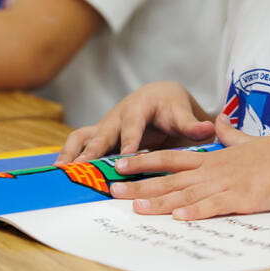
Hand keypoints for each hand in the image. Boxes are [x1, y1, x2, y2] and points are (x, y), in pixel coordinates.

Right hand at [57, 81, 214, 162]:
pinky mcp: (99, 135)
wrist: (159, 97)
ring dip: (74, 153)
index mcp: (140, 106)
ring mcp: (106, 125)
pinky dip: (70, 155)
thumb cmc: (171, 106)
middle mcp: (118, 114)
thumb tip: (208, 128)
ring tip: (63, 172)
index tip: (126, 155)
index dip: (129, 139)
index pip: (134, 123)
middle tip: (83, 168)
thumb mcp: (182, 111)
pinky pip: (81, 143)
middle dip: (94, 149)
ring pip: (85, 136)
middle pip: (104, 131)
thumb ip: (192, 123)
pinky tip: (62, 173)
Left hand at [108, 114, 269, 219]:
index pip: (171, 158)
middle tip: (113, 190)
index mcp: (213, 158)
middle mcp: (214, 170)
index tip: (121, 164)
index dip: (144, 161)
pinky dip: (196, 212)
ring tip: (136, 207)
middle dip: (139, 185)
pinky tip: (179, 217)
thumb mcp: (246, 142)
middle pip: (170, 178)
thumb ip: (229, 135)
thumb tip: (219, 121)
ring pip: (186, 194)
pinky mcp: (242, 199)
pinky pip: (214, 206)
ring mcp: (226, 184)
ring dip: (159, 201)